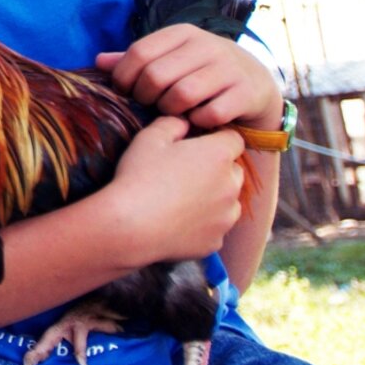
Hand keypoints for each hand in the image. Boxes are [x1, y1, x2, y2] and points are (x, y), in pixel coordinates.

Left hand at [96, 24, 282, 130]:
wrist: (255, 83)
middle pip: (156, 75)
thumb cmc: (200, 71)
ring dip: (170, 111)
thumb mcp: (170, 59)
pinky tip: (196, 120)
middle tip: (150, 105)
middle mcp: (207, 45)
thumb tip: (98, 61)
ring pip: (182, 95)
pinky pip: (209, 113)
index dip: (125, 77)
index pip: (139, 52)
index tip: (126, 92)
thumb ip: (136, 60)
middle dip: (146, 97)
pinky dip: (198, 121)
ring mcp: (229, 68)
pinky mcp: (246, 92)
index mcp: (182, 33)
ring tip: (171, 112)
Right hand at [108, 116, 245, 261]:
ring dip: (214, 196)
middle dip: (217, 168)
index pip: (233, 139)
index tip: (196, 143)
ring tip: (181, 198)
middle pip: (233, 170)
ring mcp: (226, 217)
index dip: (216, 138)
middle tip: (186, 170)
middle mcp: (231, 185)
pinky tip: (178, 220)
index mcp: (218, 155)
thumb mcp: (150, 137)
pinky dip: (204, 223)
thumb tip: (184, 123)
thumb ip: (173, 123)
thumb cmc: (139, 176)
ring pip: (228, 201)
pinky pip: (216, 227)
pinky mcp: (216, 241)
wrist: (130, 226)